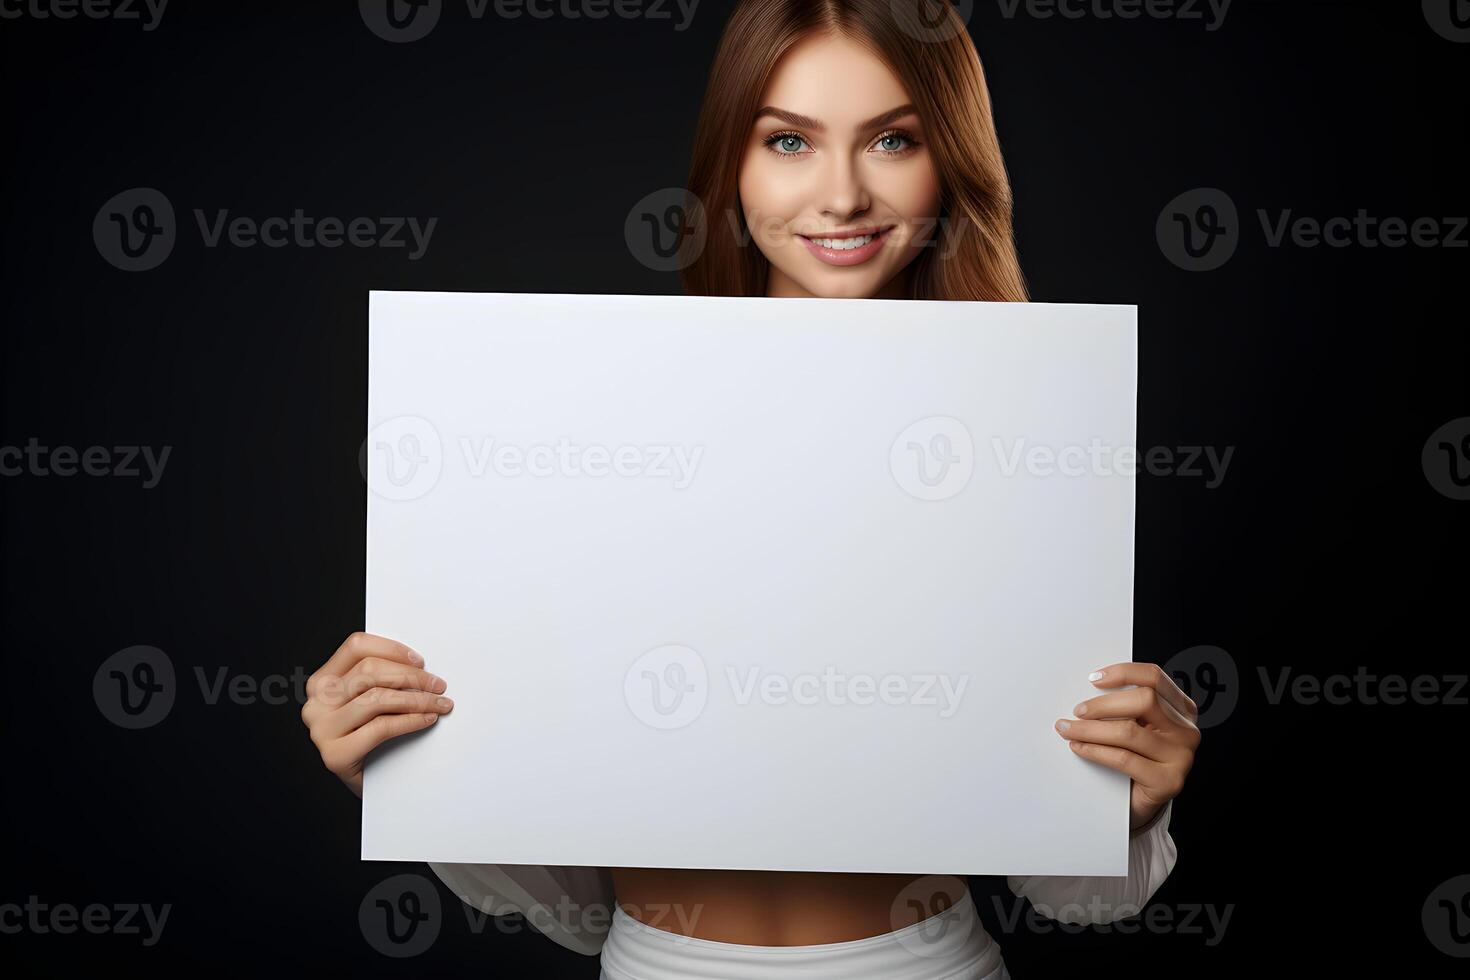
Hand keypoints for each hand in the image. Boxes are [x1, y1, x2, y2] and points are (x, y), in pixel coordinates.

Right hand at [300, 631, 452, 797]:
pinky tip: (428, 719)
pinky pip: (382, 727)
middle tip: (438, 685)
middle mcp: (316, 703)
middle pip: (369, 671)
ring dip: (417, 699)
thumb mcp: (368, 702)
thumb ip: (379, 680)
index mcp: (321, 682)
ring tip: (439, 703)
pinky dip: (411, 720)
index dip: (392, 649)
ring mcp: (322, 729)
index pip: (356, 647)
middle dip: (412, 677)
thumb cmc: (370, 739)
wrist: (366, 788)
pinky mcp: (335, 754)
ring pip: (377, 698)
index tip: (420, 662)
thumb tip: (419, 665)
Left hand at [1054, 662, 1198, 830]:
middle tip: (1077, 711)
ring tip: (1068, 729)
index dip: (1123, 672)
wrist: (1141, 801)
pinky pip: (1124, 759)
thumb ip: (1126, 706)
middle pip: (1144, 700)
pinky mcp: (1168, 781)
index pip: (1154, 677)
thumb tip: (1089, 690)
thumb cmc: (1136, 756)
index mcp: (1181, 709)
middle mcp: (1186, 730)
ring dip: (1091, 729)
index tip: (1093, 679)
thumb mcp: (1137, 725)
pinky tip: (1079, 747)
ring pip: (1129, 731)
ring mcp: (1181, 756)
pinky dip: (1095, 751)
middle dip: (1103, 704)